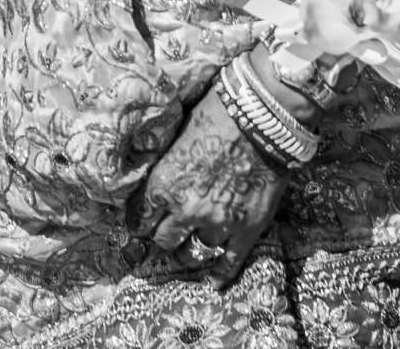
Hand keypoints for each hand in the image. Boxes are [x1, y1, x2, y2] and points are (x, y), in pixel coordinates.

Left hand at [134, 87, 285, 283]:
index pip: (139, 218)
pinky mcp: (247, 230)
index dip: (139, 222)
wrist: (260, 120)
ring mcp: (217, 223)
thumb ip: (164, 163)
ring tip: (190, 247)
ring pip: (195, 252)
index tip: (140, 224)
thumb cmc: (214, 116)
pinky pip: (230, 262)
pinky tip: (214, 283)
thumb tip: (150, 165)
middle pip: (164, 240)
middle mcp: (185, 210)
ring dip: (191, 249)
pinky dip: (221, 274)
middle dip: (163, 237)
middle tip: (166, 234)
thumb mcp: (175, 137)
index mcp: (162, 185)